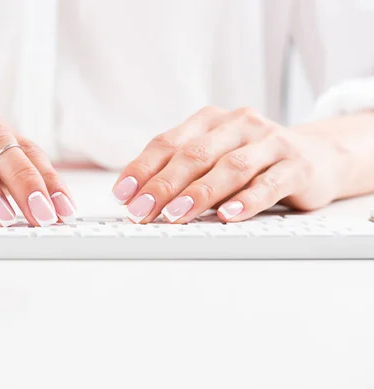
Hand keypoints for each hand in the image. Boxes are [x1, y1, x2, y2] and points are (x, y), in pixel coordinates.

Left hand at [113, 107, 342, 223]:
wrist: (317, 156)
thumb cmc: (252, 161)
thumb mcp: (213, 159)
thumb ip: (181, 172)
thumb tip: (137, 199)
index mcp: (209, 121)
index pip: (167, 143)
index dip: (142, 169)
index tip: (122, 195)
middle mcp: (238, 125)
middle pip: (195, 154)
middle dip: (164, 185)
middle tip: (143, 211)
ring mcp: (270, 142)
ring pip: (230, 167)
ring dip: (200, 194)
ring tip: (176, 216)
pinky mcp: (297, 165)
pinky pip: (269, 183)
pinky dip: (247, 200)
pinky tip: (228, 216)